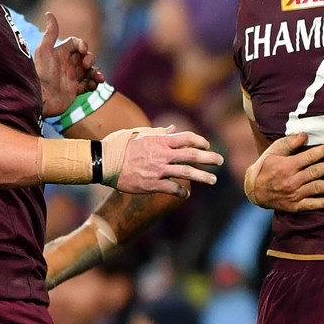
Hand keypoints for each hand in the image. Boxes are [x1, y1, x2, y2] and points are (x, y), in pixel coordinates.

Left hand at [33, 12, 102, 116]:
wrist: (42, 98)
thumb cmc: (42, 73)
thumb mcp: (45, 50)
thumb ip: (50, 33)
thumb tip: (49, 13)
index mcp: (60, 54)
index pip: (76, 44)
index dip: (82, 44)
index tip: (83, 50)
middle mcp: (66, 65)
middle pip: (85, 56)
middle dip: (90, 58)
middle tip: (86, 65)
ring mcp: (71, 78)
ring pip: (90, 71)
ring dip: (96, 72)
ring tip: (98, 78)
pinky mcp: (75, 90)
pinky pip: (89, 84)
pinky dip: (94, 83)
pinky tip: (93, 85)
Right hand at [109, 126, 223, 195]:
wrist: (103, 162)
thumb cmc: (119, 145)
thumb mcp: (138, 134)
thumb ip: (158, 133)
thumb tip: (172, 128)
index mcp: (159, 141)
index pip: (187, 138)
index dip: (200, 141)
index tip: (207, 145)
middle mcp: (162, 154)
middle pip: (192, 155)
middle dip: (209, 158)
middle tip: (221, 161)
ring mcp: (158, 170)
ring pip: (186, 173)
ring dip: (202, 176)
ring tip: (213, 180)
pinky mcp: (151, 184)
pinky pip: (172, 188)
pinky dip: (181, 192)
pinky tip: (186, 194)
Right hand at [245, 133, 323, 211]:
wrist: (254, 189)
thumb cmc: (266, 166)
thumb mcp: (274, 151)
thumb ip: (289, 143)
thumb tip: (304, 135)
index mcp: (287, 165)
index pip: (309, 157)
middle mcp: (291, 180)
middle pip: (315, 172)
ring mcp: (293, 194)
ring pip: (315, 188)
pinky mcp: (294, 205)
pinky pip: (310, 205)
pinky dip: (322, 203)